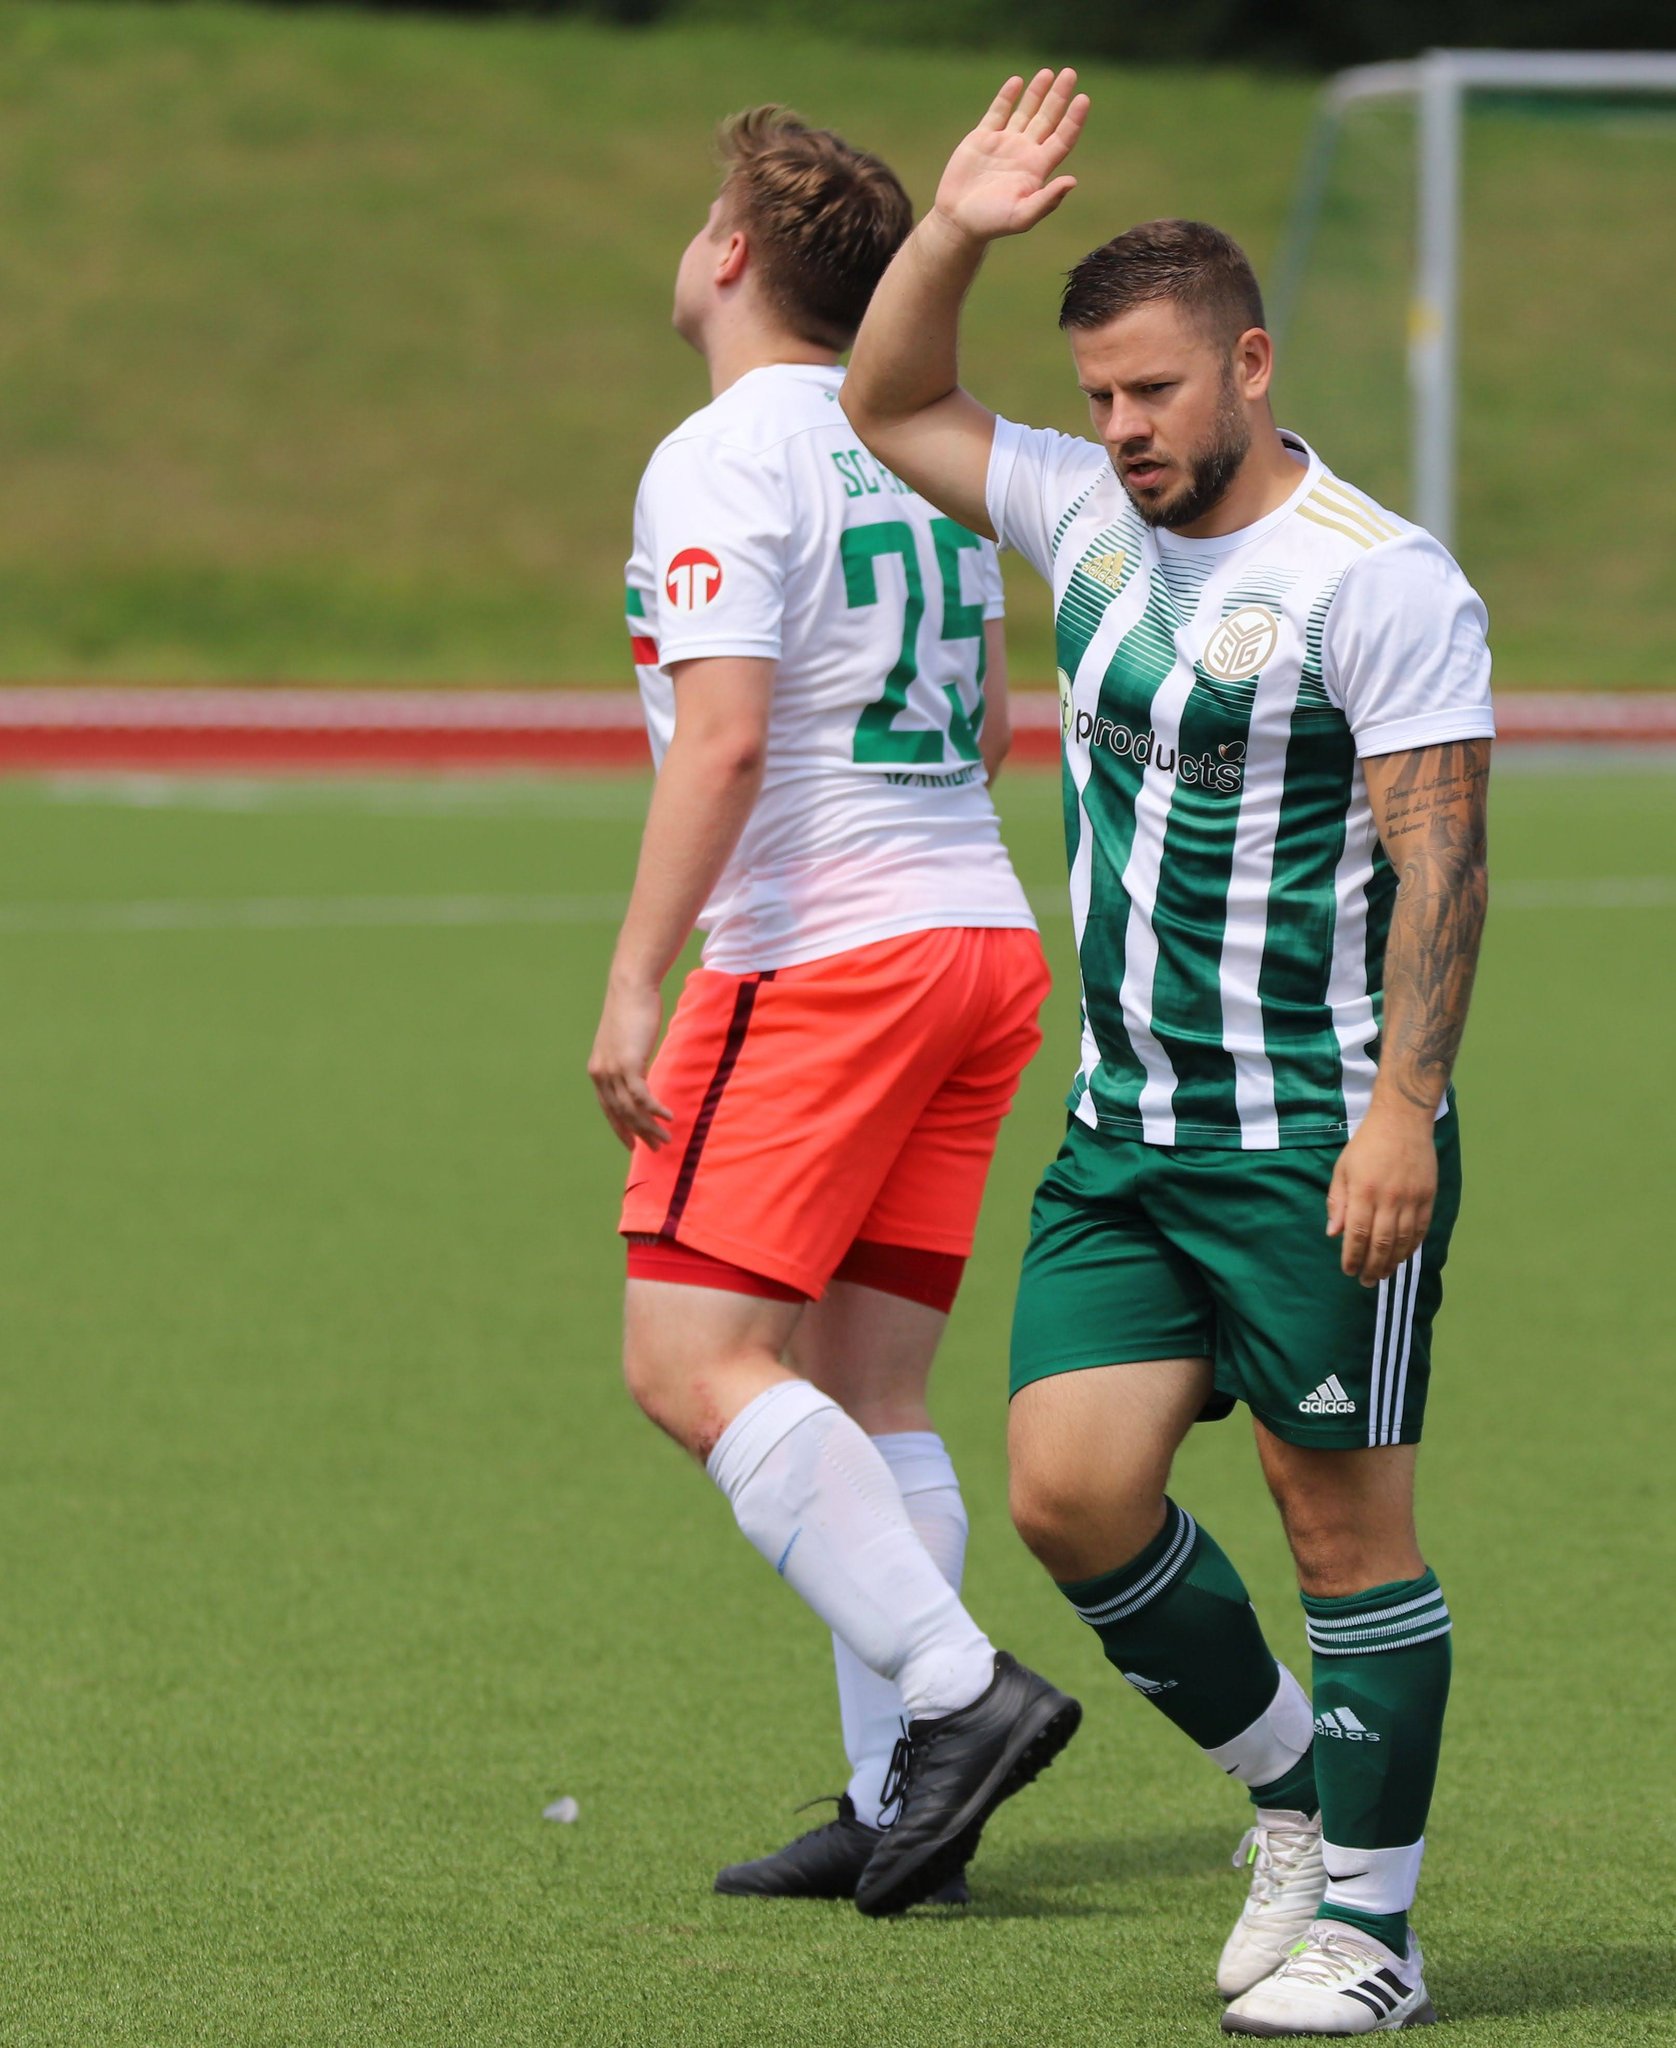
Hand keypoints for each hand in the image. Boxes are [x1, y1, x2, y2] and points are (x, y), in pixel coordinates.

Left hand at [588, 976, 672, 1150]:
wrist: (631, 987)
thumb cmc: (633, 1009)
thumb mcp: (627, 1041)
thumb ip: (630, 1061)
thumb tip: (641, 1075)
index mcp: (598, 1070)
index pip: (608, 1109)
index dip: (620, 1129)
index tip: (633, 1145)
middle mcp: (601, 1074)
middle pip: (620, 1114)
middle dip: (639, 1134)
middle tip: (657, 1148)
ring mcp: (613, 1070)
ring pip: (631, 1110)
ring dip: (650, 1127)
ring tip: (666, 1138)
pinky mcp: (628, 1064)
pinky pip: (642, 1097)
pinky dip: (656, 1110)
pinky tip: (669, 1117)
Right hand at [933, 68, 1089, 244]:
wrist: (958, 221)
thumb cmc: (992, 223)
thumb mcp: (1022, 217)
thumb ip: (1047, 201)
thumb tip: (1072, 181)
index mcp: (1037, 168)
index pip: (1062, 138)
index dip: (1074, 119)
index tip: (1083, 99)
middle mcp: (1024, 152)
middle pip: (1047, 119)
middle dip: (1058, 97)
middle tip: (1070, 74)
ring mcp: (1004, 143)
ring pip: (1025, 111)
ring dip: (1037, 92)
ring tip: (1048, 73)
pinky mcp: (982, 138)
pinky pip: (998, 112)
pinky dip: (1007, 97)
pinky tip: (1017, 82)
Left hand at [1326, 1099, 1437, 1285]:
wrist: (1402, 1121)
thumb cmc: (1366, 1145)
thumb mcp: (1342, 1169)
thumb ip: (1337, 1202)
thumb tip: (1333, 1234)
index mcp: (1363, 1191)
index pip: (1356, 1234)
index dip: (1352, 1257)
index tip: (1348, 1271)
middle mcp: (1389, 1198)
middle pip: (1381, 1243)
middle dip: (1372, 1266)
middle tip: (1366, 1281)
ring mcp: (1411, 1198)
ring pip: (1403, 1241)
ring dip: (1393, 1262)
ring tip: (1383, 1275)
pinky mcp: (1428, 1196)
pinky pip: (1421, 1230)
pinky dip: (1412, 1247)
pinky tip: (1403, 1257)